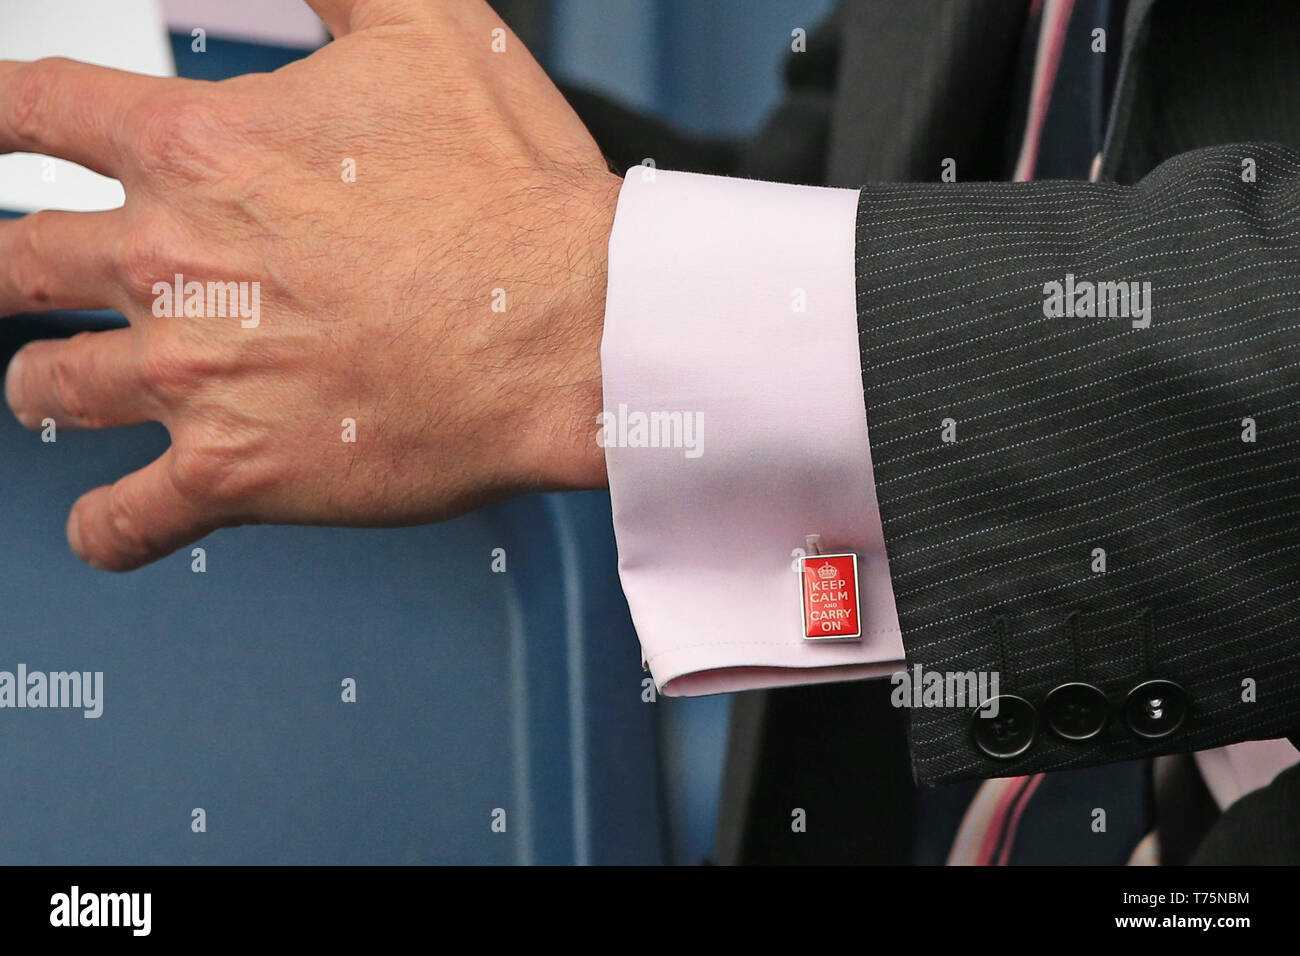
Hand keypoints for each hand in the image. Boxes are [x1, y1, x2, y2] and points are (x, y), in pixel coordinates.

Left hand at [1, 0, 619, 570]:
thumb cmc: (516, 200)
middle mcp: (171, 260)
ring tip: (60, 389)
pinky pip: (123, 521)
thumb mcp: (431, 32)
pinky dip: (103, 528)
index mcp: (200, 147)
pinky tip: (110, 524)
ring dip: (43, 387)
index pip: (29, 108)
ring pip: (49, 389)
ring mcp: (194, 376)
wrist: (576, 332)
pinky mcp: (236, 473)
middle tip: (16, 278)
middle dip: (5, 269)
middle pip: (13, 261)